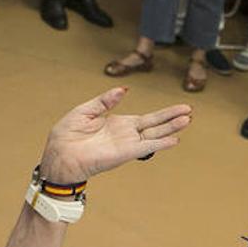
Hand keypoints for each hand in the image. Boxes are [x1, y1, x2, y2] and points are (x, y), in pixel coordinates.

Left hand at [39, 87, 191, 181]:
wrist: (57, 157)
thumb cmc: (66, 136)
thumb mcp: (85, 111)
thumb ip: (104, 101)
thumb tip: (123, 89)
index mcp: (119, 124)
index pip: (148, 119)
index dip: (164, 113)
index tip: (181, 108)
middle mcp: (126, 135)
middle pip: (156, 125)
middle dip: (173, 118)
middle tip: (191, 111)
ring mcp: (126, 145)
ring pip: (154, 135)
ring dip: (171, 128)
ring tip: (187, 120)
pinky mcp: (122, 154)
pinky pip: (144, 148)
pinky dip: (159, 144)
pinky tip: (174, 139)